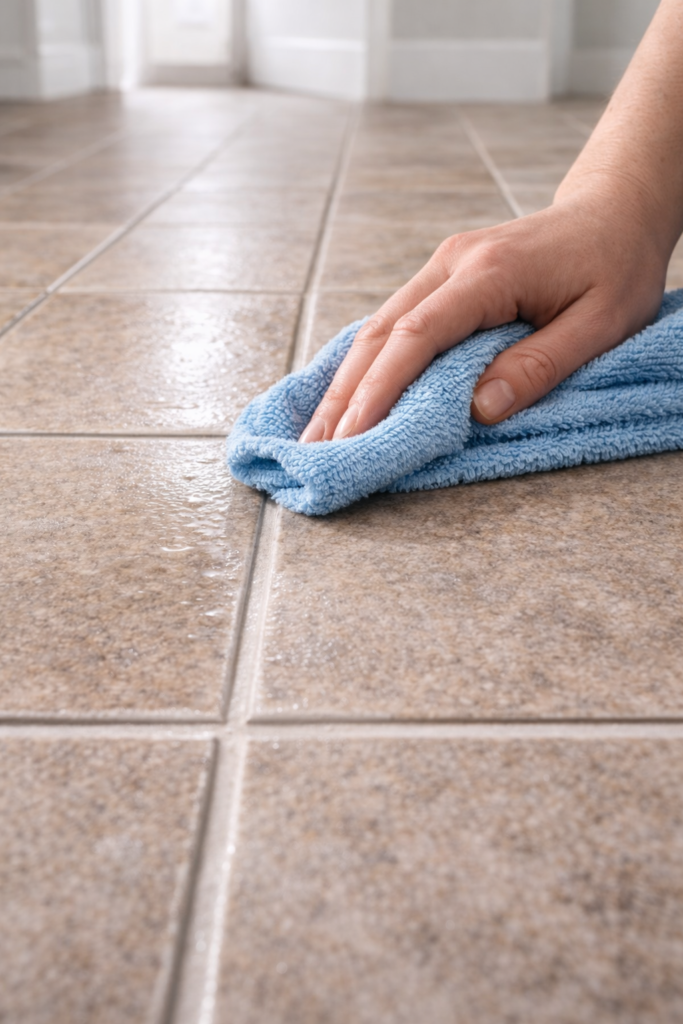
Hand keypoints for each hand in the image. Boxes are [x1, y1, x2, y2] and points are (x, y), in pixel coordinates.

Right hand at [300, 184, 667, 442]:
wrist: (614, 210)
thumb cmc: (617, 265)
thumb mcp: (603, 322)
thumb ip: (540, 365)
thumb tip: (480, 410)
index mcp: (489, 272)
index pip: (418, 335)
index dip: (381, 387)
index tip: (354, 433)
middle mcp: (452, 263)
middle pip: (380, 332)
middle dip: (344, 394)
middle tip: (314, 447)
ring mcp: (442, 266)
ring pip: (377, 327)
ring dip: (345, 382)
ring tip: (318, 432)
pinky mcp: (442, 277)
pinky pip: (392, 323)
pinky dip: (366, 364)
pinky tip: (345, 394)